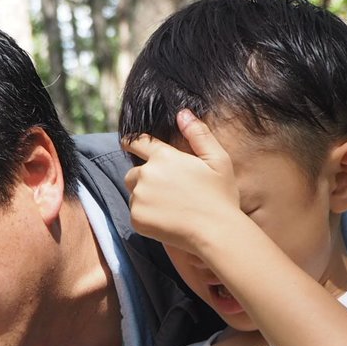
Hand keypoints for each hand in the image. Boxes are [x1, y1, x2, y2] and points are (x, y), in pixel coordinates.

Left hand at [123, 110, 241, 252]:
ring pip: (134, 194)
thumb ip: (199, 134)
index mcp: (164, 157)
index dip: (132, 142)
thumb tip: (183, 113)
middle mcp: (147, 174)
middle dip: (144, 178)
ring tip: (168, 207)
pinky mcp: (137, 218)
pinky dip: (146, 216)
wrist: (215, 232)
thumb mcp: (218, 160)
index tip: (126, 143)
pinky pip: (135, 213)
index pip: (139, 143)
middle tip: (165, 191)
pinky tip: (165, 220)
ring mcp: (139, 197)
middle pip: (133, 173)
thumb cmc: (220, 196)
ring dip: (144, 197)